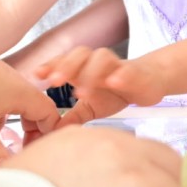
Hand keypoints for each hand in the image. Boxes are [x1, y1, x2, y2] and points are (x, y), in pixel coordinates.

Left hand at [24, 47, 166, 118]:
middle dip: (65, 66)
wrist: (149, 83)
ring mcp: (117, 65)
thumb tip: (53, 131)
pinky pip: (127, 69)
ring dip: (90, 72)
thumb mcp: (92, 107)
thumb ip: (73, 116)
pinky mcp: (136, 72)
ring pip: (102, 58)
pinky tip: (113, 82)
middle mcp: (98, 63)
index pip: (65, 61)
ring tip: (80, 92)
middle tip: (54, 82)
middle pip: (80, 54)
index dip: (51, 65)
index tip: (37, 75)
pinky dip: (120, 75)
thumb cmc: (117, 92)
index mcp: (84, 68)